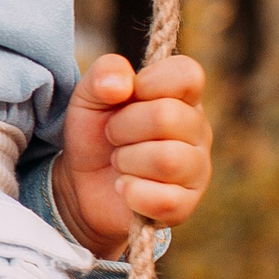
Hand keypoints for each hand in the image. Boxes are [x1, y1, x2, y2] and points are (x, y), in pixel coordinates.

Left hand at [51, 53, 214, 258]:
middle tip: (112, 135)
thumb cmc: (95, 133)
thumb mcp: (89, 95)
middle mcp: (198, 130)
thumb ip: (105, 73)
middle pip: (167, 117)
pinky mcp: (185, 205)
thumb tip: (121, 85)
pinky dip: (131, 193)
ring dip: (126, 161)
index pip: (188, 74)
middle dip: (122, 127)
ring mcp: (197, 169)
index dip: (150, 82)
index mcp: (182, 96)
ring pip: (167, 160)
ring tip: (119, 162)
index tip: (124, 97)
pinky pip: (164, 199)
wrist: (80, 185)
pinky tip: (124, 188)